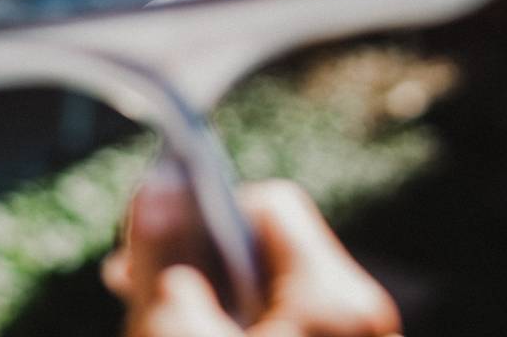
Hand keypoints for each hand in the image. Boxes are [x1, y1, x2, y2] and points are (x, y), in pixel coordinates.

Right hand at [102, 177, 401, 336]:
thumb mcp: (170, 329)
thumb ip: (161, 250)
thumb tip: (157, 185)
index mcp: (336, 300)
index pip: (271, 204)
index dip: (206, 210)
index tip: (157, 242)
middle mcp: (364, 323)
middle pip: (272, 253)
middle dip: (202, 262)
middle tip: (141, 288)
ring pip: (274, 297)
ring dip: (215, 301)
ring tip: (165, 320)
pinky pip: (284, 328)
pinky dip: (237, 328)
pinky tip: (198, 333)